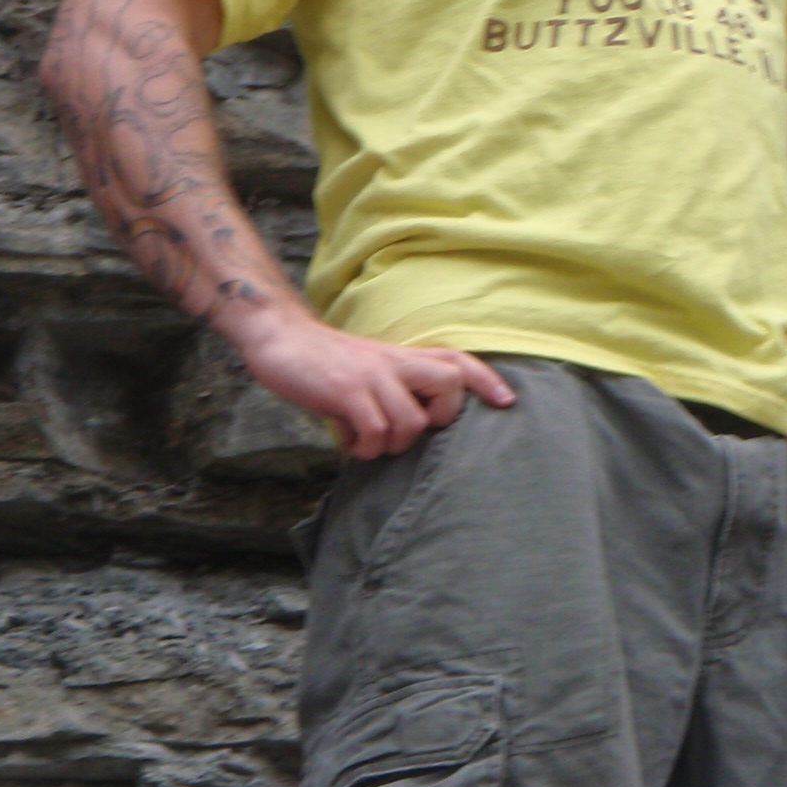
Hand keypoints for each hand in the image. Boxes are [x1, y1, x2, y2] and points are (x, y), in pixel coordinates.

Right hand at [234, 310, 514, 458]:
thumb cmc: (326, 364)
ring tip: (366, 441)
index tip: (506, 401)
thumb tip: (417, 427)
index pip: (457, 361)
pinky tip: (348, 442)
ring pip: (412, 422)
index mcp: (402, 357)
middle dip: (440, 418)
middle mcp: (394, 363)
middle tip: (408, 429)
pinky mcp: (346, 391)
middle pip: (449, 383)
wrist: (280, 338)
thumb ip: (397, 389)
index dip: (486, 381)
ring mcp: (372, 375)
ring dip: (390, 444)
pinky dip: (363, 447)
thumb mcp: (370, 369)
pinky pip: (375, 431)